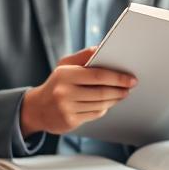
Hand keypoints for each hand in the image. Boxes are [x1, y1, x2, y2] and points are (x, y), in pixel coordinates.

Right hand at [21, 47, 135, 136]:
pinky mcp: (70, 122)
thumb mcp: (65, 65)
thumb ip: (84, 56)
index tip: (131, 78)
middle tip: (130, 87)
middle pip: (101, 92)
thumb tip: (102, 47)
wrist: (38, 108)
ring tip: (122, 94)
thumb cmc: (57, 83)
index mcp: (65, 75)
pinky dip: (104, 108)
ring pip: (100, 105)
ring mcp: (66, 108)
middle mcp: (64, 92)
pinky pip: (95, 114)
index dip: (117, 77)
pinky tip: (107, 103)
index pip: (97, 75)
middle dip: (119, 90)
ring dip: (115, 99)